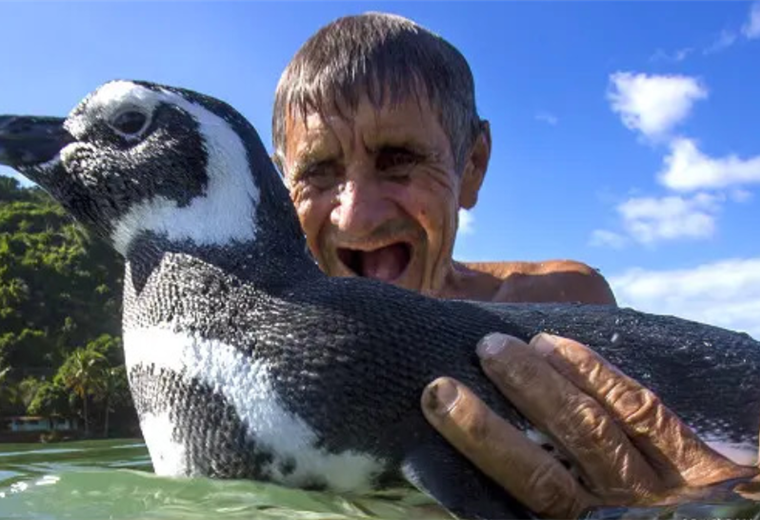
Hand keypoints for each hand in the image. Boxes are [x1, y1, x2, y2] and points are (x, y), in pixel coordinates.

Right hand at [420, 333, 757, 519]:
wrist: (740, 495)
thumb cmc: (641, 484)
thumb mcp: (587, 492)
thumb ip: (538, 470)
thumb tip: (459, 445)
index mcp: (580, 518)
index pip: (517, 496)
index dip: (474, 454)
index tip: (433, 406)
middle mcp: (611, 511)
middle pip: (542, 479)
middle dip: (486, 434)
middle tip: (440, 389)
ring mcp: (658, 489)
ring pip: (588, 436)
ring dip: (535, 390)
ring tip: (493, 348)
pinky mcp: (699, 460)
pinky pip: (640, 412)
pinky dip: (594, 375)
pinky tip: (554, 343)